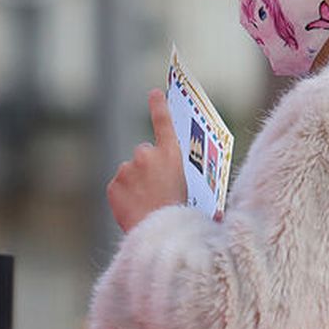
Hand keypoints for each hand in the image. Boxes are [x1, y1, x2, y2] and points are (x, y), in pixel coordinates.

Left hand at [107, 89, 186, 231]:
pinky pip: (119, 187)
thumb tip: (215, 206)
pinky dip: (125, 195)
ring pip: (131, 171)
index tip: (155, 92)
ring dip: (136, 182)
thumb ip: (195, 187)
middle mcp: (147, 155)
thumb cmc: (183, 217)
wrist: (158, 235)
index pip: (164, 122)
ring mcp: (127, 169)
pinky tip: (135, 208)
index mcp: (171, 155)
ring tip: (147, 203)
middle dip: (148, 165)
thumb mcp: (197, 197)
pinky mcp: (114, 184)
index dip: (159, 106)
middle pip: (144, 152)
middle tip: (156, 186)